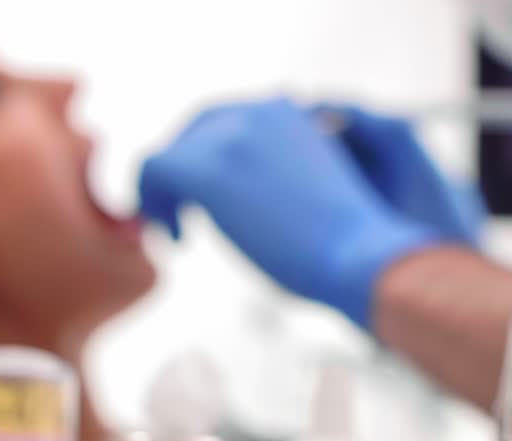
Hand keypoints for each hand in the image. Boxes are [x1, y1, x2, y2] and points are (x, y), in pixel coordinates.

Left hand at [138, 98, 459, 329]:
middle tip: (181, 215)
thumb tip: (251, 196)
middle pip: (192, 130)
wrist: (360, 256)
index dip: (208, 158)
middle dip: (182, 172)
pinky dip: (153, 203)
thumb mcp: (314, 192)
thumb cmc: (347, 244)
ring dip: (165, 191)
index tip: (209, 202)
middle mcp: (256, 113)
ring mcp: (230, 137)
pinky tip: (177, 239)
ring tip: (176, 230)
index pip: (223, 120)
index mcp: (286, 113)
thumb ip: (281, 176)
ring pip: (169, 152)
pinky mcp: (208, 169)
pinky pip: (151, 170)